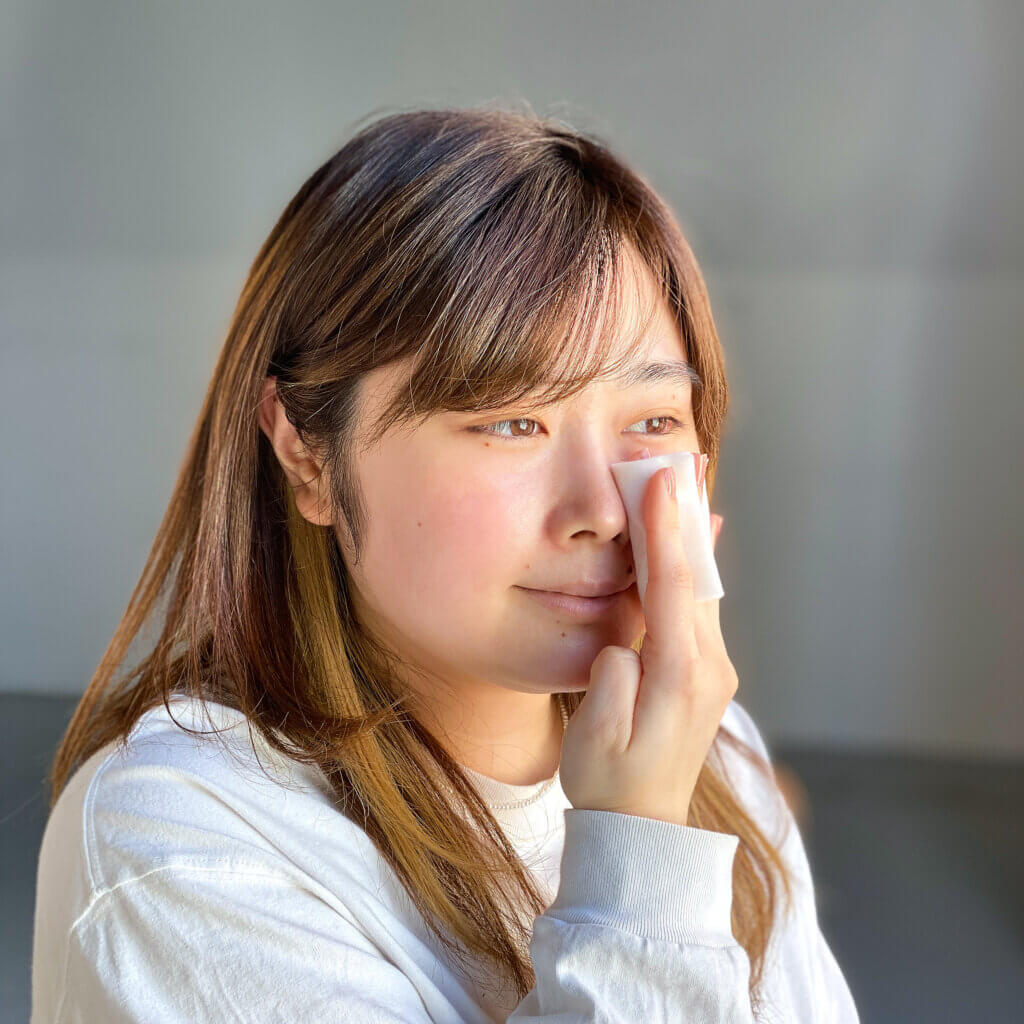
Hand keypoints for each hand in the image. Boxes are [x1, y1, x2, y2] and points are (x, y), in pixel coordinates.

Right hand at [558, 451, 736, 827]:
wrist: (643, 830)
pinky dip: (691, 562)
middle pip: (696, 574)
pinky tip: (693, 531)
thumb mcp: (597, 738)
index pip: (671, 587)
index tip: (661, 478)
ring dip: (689, 531)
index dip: (665, 529)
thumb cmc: (610, 785)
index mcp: (678, 677)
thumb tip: (624, 641)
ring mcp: (713, 668)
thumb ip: (612, 682)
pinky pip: (700, 603)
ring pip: (701, 585)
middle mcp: (707, 666)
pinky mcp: (706, 671)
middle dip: (683, 513)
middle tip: (677, 455)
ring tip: (682, 477)